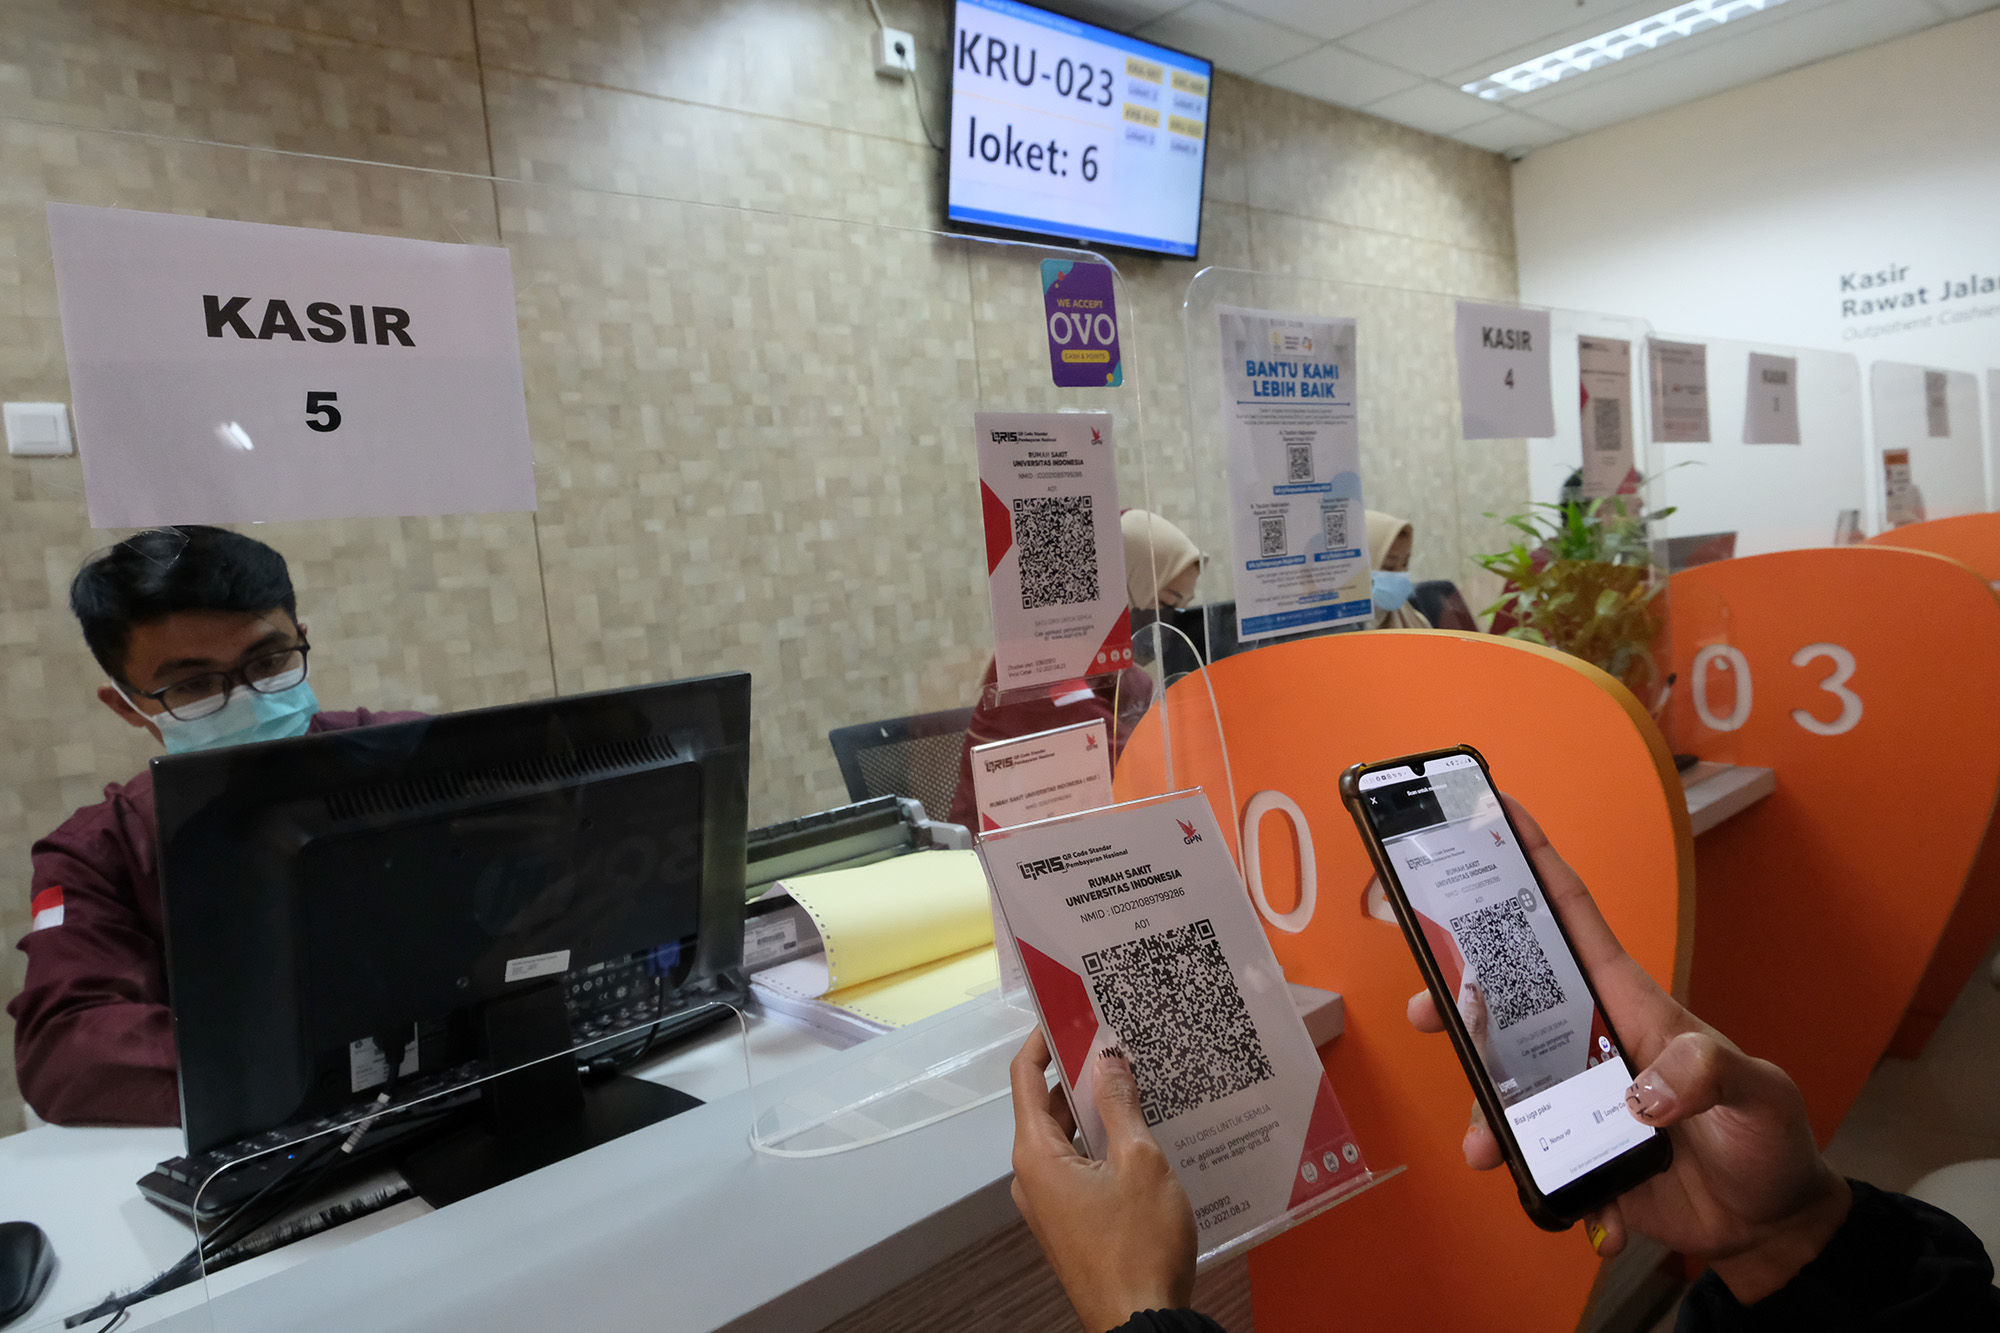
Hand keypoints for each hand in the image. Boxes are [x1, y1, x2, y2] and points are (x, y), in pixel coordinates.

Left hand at [1009, 1030, 1195, 1331]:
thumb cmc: (1139, 1243)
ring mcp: (1049, 1203)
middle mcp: (1031, 1176)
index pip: (1025, 1078)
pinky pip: (1078, 1167)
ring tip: (1134, 1078)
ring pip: (1066, 1138)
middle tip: (1114, 1040)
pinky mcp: (1070, 1222)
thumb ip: (1121, 1105)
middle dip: (1077, 1072)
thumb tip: (1108, 1057)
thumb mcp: (1140, 1163)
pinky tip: (1139, 1132)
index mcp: (1036, 1155)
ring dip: (1094, 1110)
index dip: (1043, 1040)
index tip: (1070, 1012)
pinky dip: (1101, 1143)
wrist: (1140, 1324)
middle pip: (1046, 1106)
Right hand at [1403, 795, 1851, 1303]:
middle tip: (1424, 1010)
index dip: (1537, 863)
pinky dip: (1541, 1184)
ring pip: (1505, 1085)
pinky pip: (1534, 1159)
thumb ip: (1704, 1075)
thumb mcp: (1757, 1092)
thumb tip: (1637, 1094)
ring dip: (1483, 1112)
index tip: (1498, 815)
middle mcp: (1591, 1043)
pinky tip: (1576, 1208)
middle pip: (1509, 1000)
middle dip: (1457, 996)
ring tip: (1483, 1146)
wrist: (1768, 1222)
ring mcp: (1578, 1098)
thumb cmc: (1768, 1138)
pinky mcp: (1573, 1152)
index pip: (1575, 920)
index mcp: (1628, 1004)